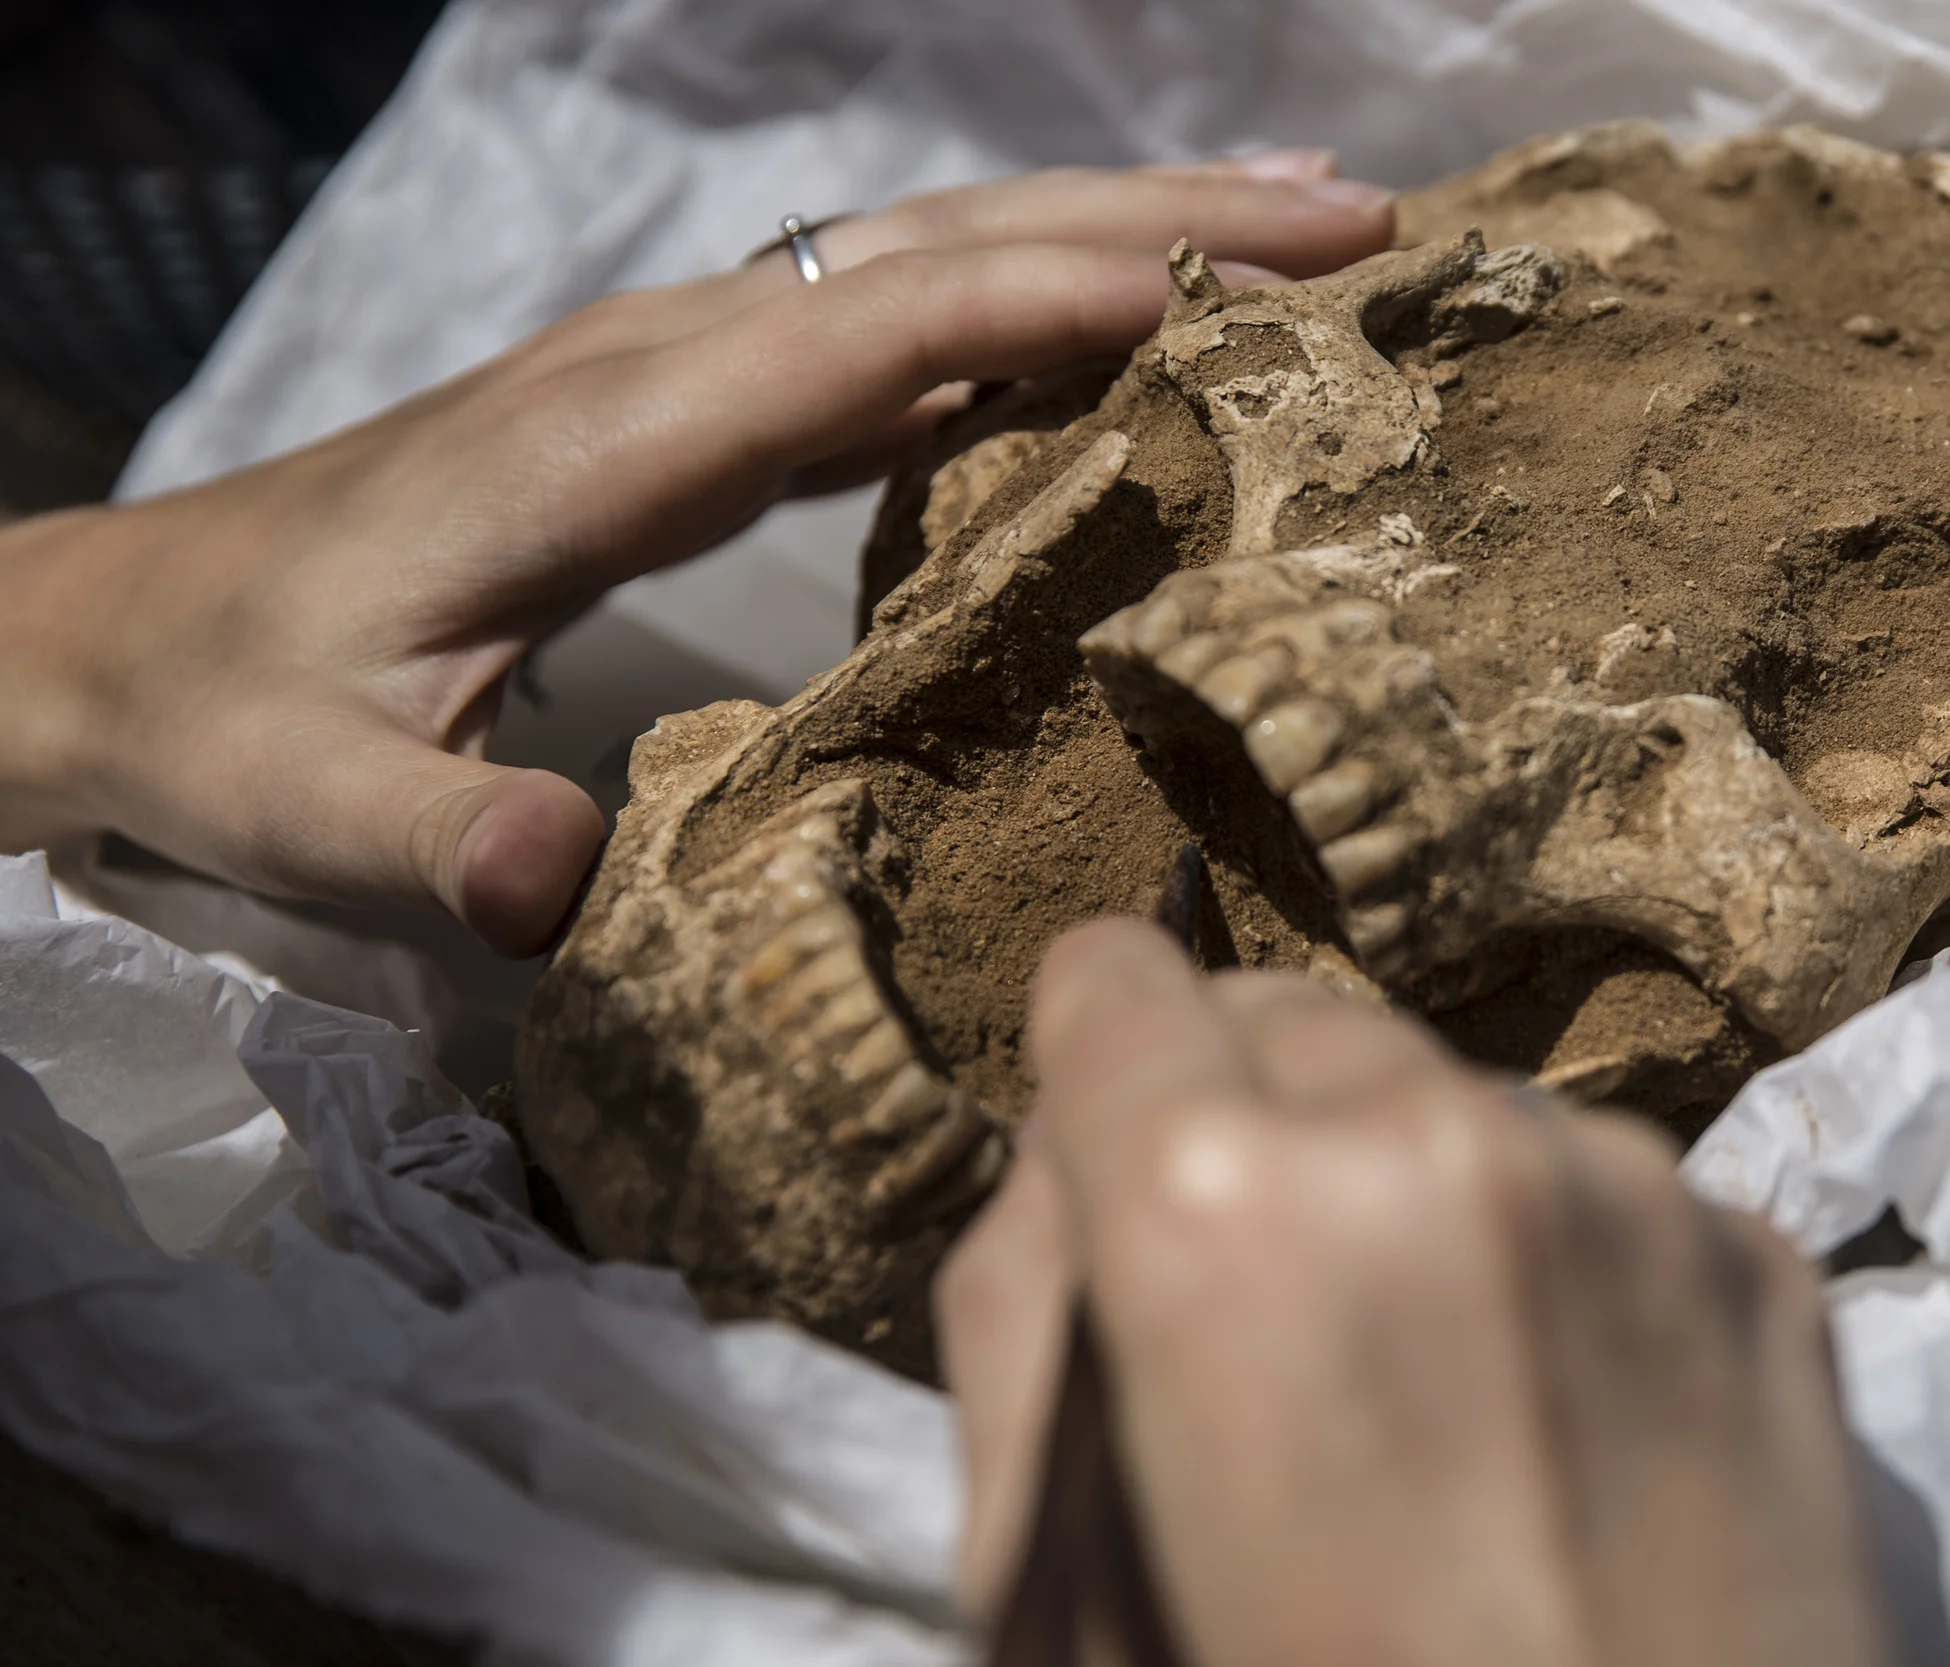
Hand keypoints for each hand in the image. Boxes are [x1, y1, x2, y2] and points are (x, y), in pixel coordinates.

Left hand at [0, 155, 1391, 952]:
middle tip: (1361, 225)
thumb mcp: (299, 800)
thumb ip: (423, 844)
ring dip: (1126, 226)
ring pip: (940, 255)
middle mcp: (665, 360)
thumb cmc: (235, 712)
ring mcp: (689, 364)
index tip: (1234, 306)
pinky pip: (907, 318)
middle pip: (941, 245)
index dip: (1050, 304)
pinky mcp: (702, 400)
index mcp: (600, 437)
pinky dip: (1045, 296)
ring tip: (1309, 228)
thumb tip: (559, 884)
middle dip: (1154, 222)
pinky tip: (1138, 320)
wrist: (141, 628)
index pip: (863, 334)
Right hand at [938, 920, 1896, 1666]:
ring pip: (1452, 1095)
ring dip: (1413, 1186)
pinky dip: (1561, 1259)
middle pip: (1288, 1023)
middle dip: (1255, 1128)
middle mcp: (1429, 1134)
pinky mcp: (1760, 1249)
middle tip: (1281, 1318)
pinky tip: (1570, 1426)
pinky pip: (1604, 1185)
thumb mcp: (1058, 1571)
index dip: (1097, 1068)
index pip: (1109, 983)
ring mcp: (1621, 1182)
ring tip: (1443, 1388)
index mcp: (1213, 1205)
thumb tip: (1070, 1151)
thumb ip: (1019, 1312)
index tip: (1124, 1155)